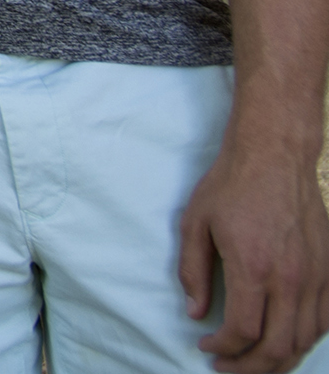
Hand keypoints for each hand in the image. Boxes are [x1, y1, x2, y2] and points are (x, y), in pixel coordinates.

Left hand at [179, 138, 328, 371]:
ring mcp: (316, 277)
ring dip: (280, 360)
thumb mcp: (195, 224)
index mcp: (253, 268)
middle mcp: (291, 279)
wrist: (276, 156)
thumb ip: (193, 273)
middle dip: (251, 368)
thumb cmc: (230, 185)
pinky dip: (307, 339)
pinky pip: (326, 320)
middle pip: (278, 347)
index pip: (244, 332)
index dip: (223, 350)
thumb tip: (196, 313)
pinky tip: (286, 340)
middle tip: (228, 369)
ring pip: (306, 339)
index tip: (207, 348)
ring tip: (255, 363)